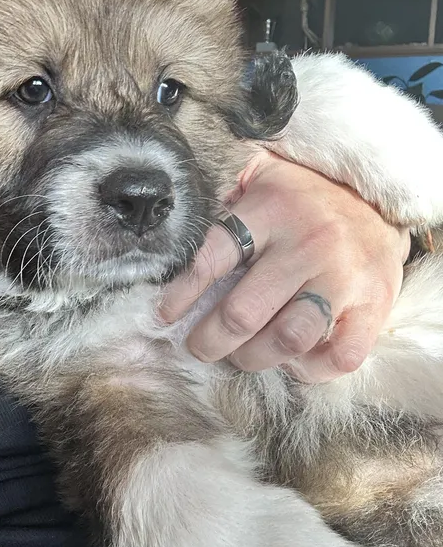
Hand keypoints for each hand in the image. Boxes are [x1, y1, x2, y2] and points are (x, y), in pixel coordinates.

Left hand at [159, 151, 409, 382]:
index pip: (213, 258)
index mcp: (273, 210)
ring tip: (241, 356)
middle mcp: (309, 243)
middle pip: (244, 313)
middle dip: (210, 340)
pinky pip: (340, 356)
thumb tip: (180, 232)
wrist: (381, 199)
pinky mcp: (374, 305)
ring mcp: (343, 277)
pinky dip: (310, 370)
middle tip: (201, 346)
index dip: (181, 294)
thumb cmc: (309, 197)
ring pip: (287, 339)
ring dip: (254, 358)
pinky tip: (292, 362)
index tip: (165, 315)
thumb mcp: (265, 176)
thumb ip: (226, 196)